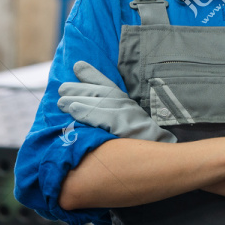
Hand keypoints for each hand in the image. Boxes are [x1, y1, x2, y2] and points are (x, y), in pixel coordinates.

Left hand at [57, 61, 176, 142]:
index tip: (77, 66)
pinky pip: (103, 117)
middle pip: (99, 92)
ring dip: (77, 99)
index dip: (92, 74)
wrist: (164, 158)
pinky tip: (73, 111)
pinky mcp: (126, 127)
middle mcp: (127, 105)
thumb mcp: (129, 123)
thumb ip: (112, 114)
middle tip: (61, 88)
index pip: (108, 84)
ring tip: (61, 101)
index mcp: (127, 103)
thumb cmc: (142, 144)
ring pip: (98, 103)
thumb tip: (86, 109)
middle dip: (79, 89)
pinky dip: (87, 112)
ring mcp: (127, 116)